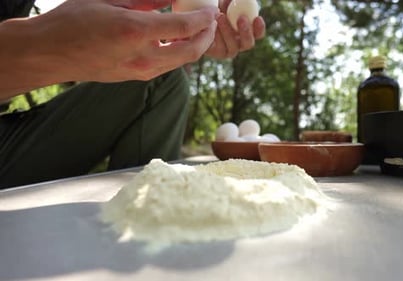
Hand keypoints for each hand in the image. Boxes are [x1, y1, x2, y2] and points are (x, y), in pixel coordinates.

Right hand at [21, 0, 217, 81]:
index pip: (185, 28)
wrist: (49, 53)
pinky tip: (177, 39)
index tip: (211, 10)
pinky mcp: (136, 78)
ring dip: (195, 46)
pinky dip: (179, 53)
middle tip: (212, 21)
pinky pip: (167, 66)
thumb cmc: (72, 21)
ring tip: (198, 29)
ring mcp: (140, 71)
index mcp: (135, 32)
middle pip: (191, 51)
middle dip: (207, 36)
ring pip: (181, 62)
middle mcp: (142, 57)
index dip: (203, 18)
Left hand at [205, 0, 265, 58]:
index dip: (260, 28)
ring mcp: (229, 50)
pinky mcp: (218, 53)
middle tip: (241, 18)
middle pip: (248, 43)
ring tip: (220, 15)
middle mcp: (240, 43)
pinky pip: (220, 47)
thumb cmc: (218, 8)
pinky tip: (212, 25)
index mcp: (248, 32)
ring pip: (233, 45)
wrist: (202, 18)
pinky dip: (216, 36)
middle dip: (246, 32)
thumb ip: (235, 3)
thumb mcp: (227, 4)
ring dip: (228, 31)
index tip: (258, 18)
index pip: (258, 33)